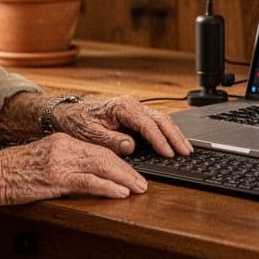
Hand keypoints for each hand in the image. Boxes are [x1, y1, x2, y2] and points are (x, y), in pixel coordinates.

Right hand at [0, 133, 148, 202]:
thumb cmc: (10, 173)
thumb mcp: (41, 161)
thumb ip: (63, 165)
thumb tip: (86, 178)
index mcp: (61, 141)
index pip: (98, 150)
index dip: (118, 162)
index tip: (131, 173)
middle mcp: (63, 147)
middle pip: (105, 156)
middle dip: (127, 170)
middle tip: (142, 183)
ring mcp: (59, 162)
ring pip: (101, 167)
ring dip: (124, 179)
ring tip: (138, 189)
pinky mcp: (54, 178)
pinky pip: (88, 182)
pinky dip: (108, 187)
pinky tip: (119, 193)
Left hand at [52, 96, 192, 157]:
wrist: (71, 115)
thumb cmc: (80, 123)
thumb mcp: (92, 135)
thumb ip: (111, 140)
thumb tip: (131, 145)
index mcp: (122, 107)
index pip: (146, 124)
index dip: (159, 139)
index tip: (168, 153)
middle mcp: (132, 104)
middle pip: (160, 119)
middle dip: (175, 136)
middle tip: (186, 152)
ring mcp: (136, 109)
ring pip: (162, 120)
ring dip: (175, 134)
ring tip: (187, 148)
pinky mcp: (136, 115)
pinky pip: (157, 122)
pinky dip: (168, 132)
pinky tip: (175, 142)